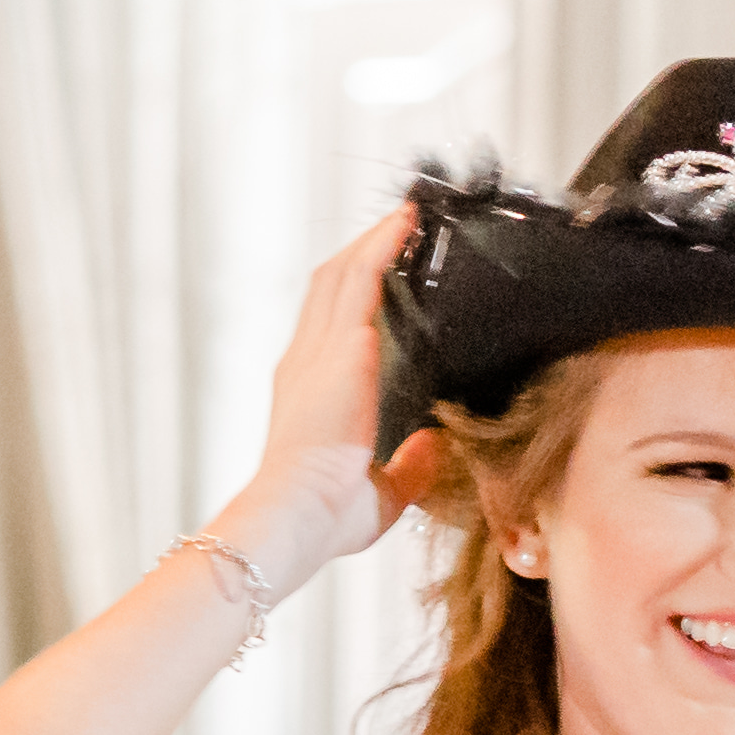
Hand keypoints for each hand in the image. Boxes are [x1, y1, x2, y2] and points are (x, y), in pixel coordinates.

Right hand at [213, 205, 445, 581]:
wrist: (297, 513)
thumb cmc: (325, 517)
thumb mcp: (382, 492)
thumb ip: (410, 465)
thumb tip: (437, 443)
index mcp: (308, 394)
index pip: (325, 327)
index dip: (349, 295)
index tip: (380, 275)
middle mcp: (305, 362)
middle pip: (328, 287)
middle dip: (362, 253)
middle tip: (399, 230)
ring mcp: (319, 349)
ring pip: (343, 273)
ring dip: (374, 240)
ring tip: (407, 216)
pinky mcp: (344, 345)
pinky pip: (364, 278)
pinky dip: (385, 246)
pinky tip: (408, 224)